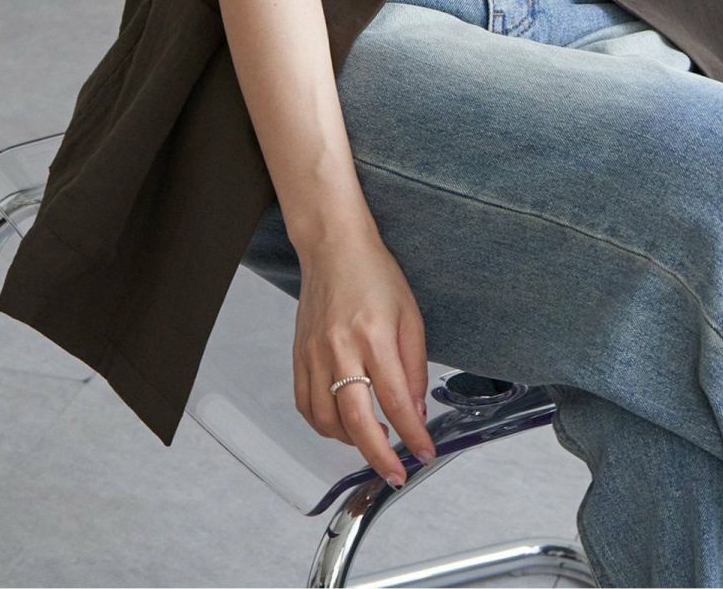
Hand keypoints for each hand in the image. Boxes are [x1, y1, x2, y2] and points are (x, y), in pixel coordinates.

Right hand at [292, 225, 437, 486]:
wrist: (333, 248)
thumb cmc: (374, 275)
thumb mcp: (410, 315)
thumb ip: (414, 367)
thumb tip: (415, 412)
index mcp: (374, 335)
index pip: (395, 400)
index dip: (412, 434)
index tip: (424, 453)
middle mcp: (340, 348)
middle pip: (357, 420)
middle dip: (379, 455)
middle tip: (395, 473)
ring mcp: (314, 354)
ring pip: (327, 420)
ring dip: (351, 442)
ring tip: (373, 442)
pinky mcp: (299, 356)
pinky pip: (306, 406)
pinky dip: (325, 425)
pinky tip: (343, 425)